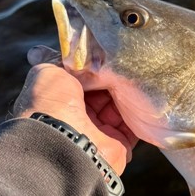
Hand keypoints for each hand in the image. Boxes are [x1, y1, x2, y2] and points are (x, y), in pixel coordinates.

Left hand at [13, 49, 137, 174]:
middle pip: (104, 91)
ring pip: (121, 106)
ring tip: (139, 74)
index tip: (107, 51)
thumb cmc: (52, 104)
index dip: (93, 65)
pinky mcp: (120, 144)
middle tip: (128, 61)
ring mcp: (100, 132)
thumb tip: (53, 53)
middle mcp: (79, 117)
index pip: (82, 78)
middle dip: (115, 77)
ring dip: (130, 92)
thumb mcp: (47, 72)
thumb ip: (56, 61)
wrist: (64, 143)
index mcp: (60, 100)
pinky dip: (141, 112)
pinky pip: (135, 125)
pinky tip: (147, 93)